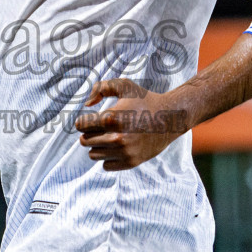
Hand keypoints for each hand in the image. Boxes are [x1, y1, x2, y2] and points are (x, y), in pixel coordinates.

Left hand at [74, 78, 189, 170]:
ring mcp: (125, 152)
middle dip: (90, 134)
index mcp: (112, 118)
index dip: (84, 121)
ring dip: (98, 146)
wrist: (170, 118)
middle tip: (101, 128)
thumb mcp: (124, 86)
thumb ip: (101, 88)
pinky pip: (106, 165)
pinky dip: (108, 157)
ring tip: (109, 136)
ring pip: (93, 154)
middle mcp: (117, 138)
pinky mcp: (131, 162)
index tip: (93, 119)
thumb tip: (87, 104)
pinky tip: (117, 147)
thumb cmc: (144, 100)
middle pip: (85, 141)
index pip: (81, 125)